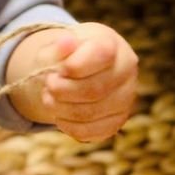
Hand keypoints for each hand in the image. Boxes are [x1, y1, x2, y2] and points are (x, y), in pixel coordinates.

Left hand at [32, 23, 138, 141]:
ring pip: (90, 113)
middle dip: (62, 89)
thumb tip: (65, 42)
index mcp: (112, 45)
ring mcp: (124, 100)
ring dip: (60, 107)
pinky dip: (67, 125)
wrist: (79, 68)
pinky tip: (58, 114)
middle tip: (48, 83)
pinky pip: (89, 132)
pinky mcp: (115, 122)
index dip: (73, 66)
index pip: (100, 55)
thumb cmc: (68, 53)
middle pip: (94, 90)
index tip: (58, 69)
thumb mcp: (60, 43)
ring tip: (48, 96)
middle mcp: (126, 72)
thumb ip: (59, 46)